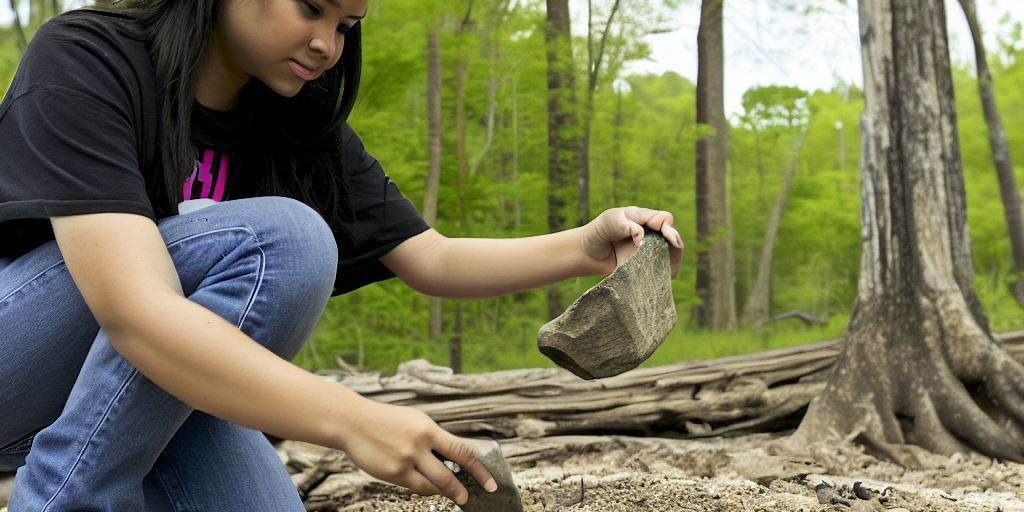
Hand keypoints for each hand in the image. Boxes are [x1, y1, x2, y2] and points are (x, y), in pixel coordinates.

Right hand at [340, 398, 497, 505]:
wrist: (353, 422)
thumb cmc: (388, 421)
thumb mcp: (416, 421)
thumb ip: (434, 439)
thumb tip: (456, 457)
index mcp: (429, 429)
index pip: (462, 452)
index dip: (480, 470)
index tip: (490, 483)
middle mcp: (419, 445)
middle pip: (450, 475)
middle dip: (462, 490)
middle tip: (469, 497)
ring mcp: (405, 461)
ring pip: (433, 485)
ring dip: (446, 492)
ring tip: (453, 495)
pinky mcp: (393, 473)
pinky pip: (416, 487)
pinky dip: (425, 488)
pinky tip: (428, 487)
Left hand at [581, 206, 683, 276]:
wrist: (586, 254)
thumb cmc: (598, 233)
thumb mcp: (611, 222)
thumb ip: (628, 226)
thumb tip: (643, 239)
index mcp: (642, 217)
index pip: (664, 219)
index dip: (667, 226)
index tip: (661, 232)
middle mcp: (649, 232)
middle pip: (672, 235)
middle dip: (675, 241)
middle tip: (675, 246)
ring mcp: (648, 249)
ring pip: (670, 252)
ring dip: (673, 257)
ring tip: (673, 266)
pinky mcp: (645, 264)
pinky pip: (661, 266)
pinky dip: (667, 270)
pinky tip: (668, 275)